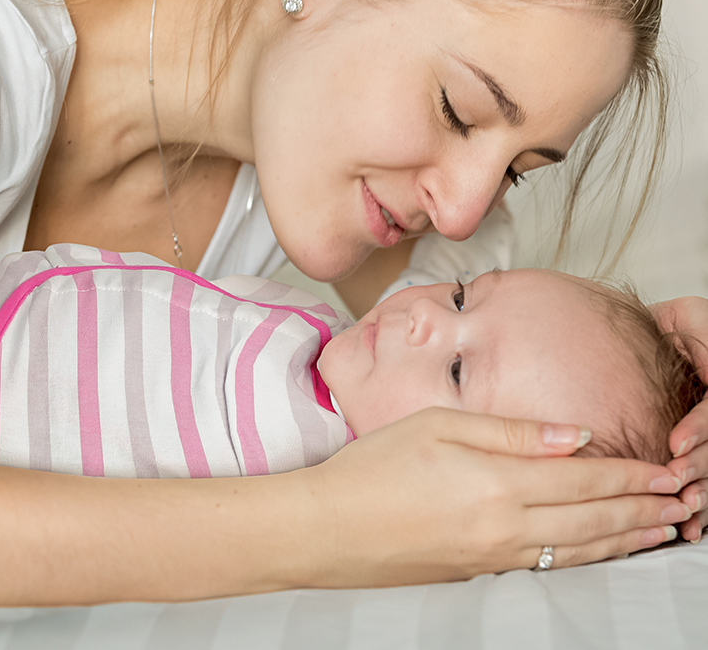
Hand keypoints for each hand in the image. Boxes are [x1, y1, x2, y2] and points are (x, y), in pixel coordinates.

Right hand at [300, 408, 685, 586]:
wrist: (328, 529)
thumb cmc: (376, 467)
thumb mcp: (438, 427)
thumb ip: (509, 431)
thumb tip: (573, 436)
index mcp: (498, 484)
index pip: (583, 479)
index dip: (629, 475)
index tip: (664, 470)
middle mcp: (506, 528)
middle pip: (592, 519)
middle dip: (642, 509)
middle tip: (683, 501)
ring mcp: (494, 559)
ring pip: (579, 550)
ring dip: (626, 539)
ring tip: (662, 531)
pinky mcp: (479, 574)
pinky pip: (550, 567)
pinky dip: (588, 558)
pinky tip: (599, 552)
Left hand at [653, 297, 707, 541]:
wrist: (654, 335)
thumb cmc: (667, 323)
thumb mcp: (689, 316)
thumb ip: (700, 335)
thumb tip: (703, 360)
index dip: (701, 428)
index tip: (674, 445)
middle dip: (702, 466)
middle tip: (674, 480)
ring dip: (705, 490)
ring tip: (685, 507)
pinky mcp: (702, 445)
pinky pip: (706, 472)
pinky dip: (703, 500)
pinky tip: (694, 525)